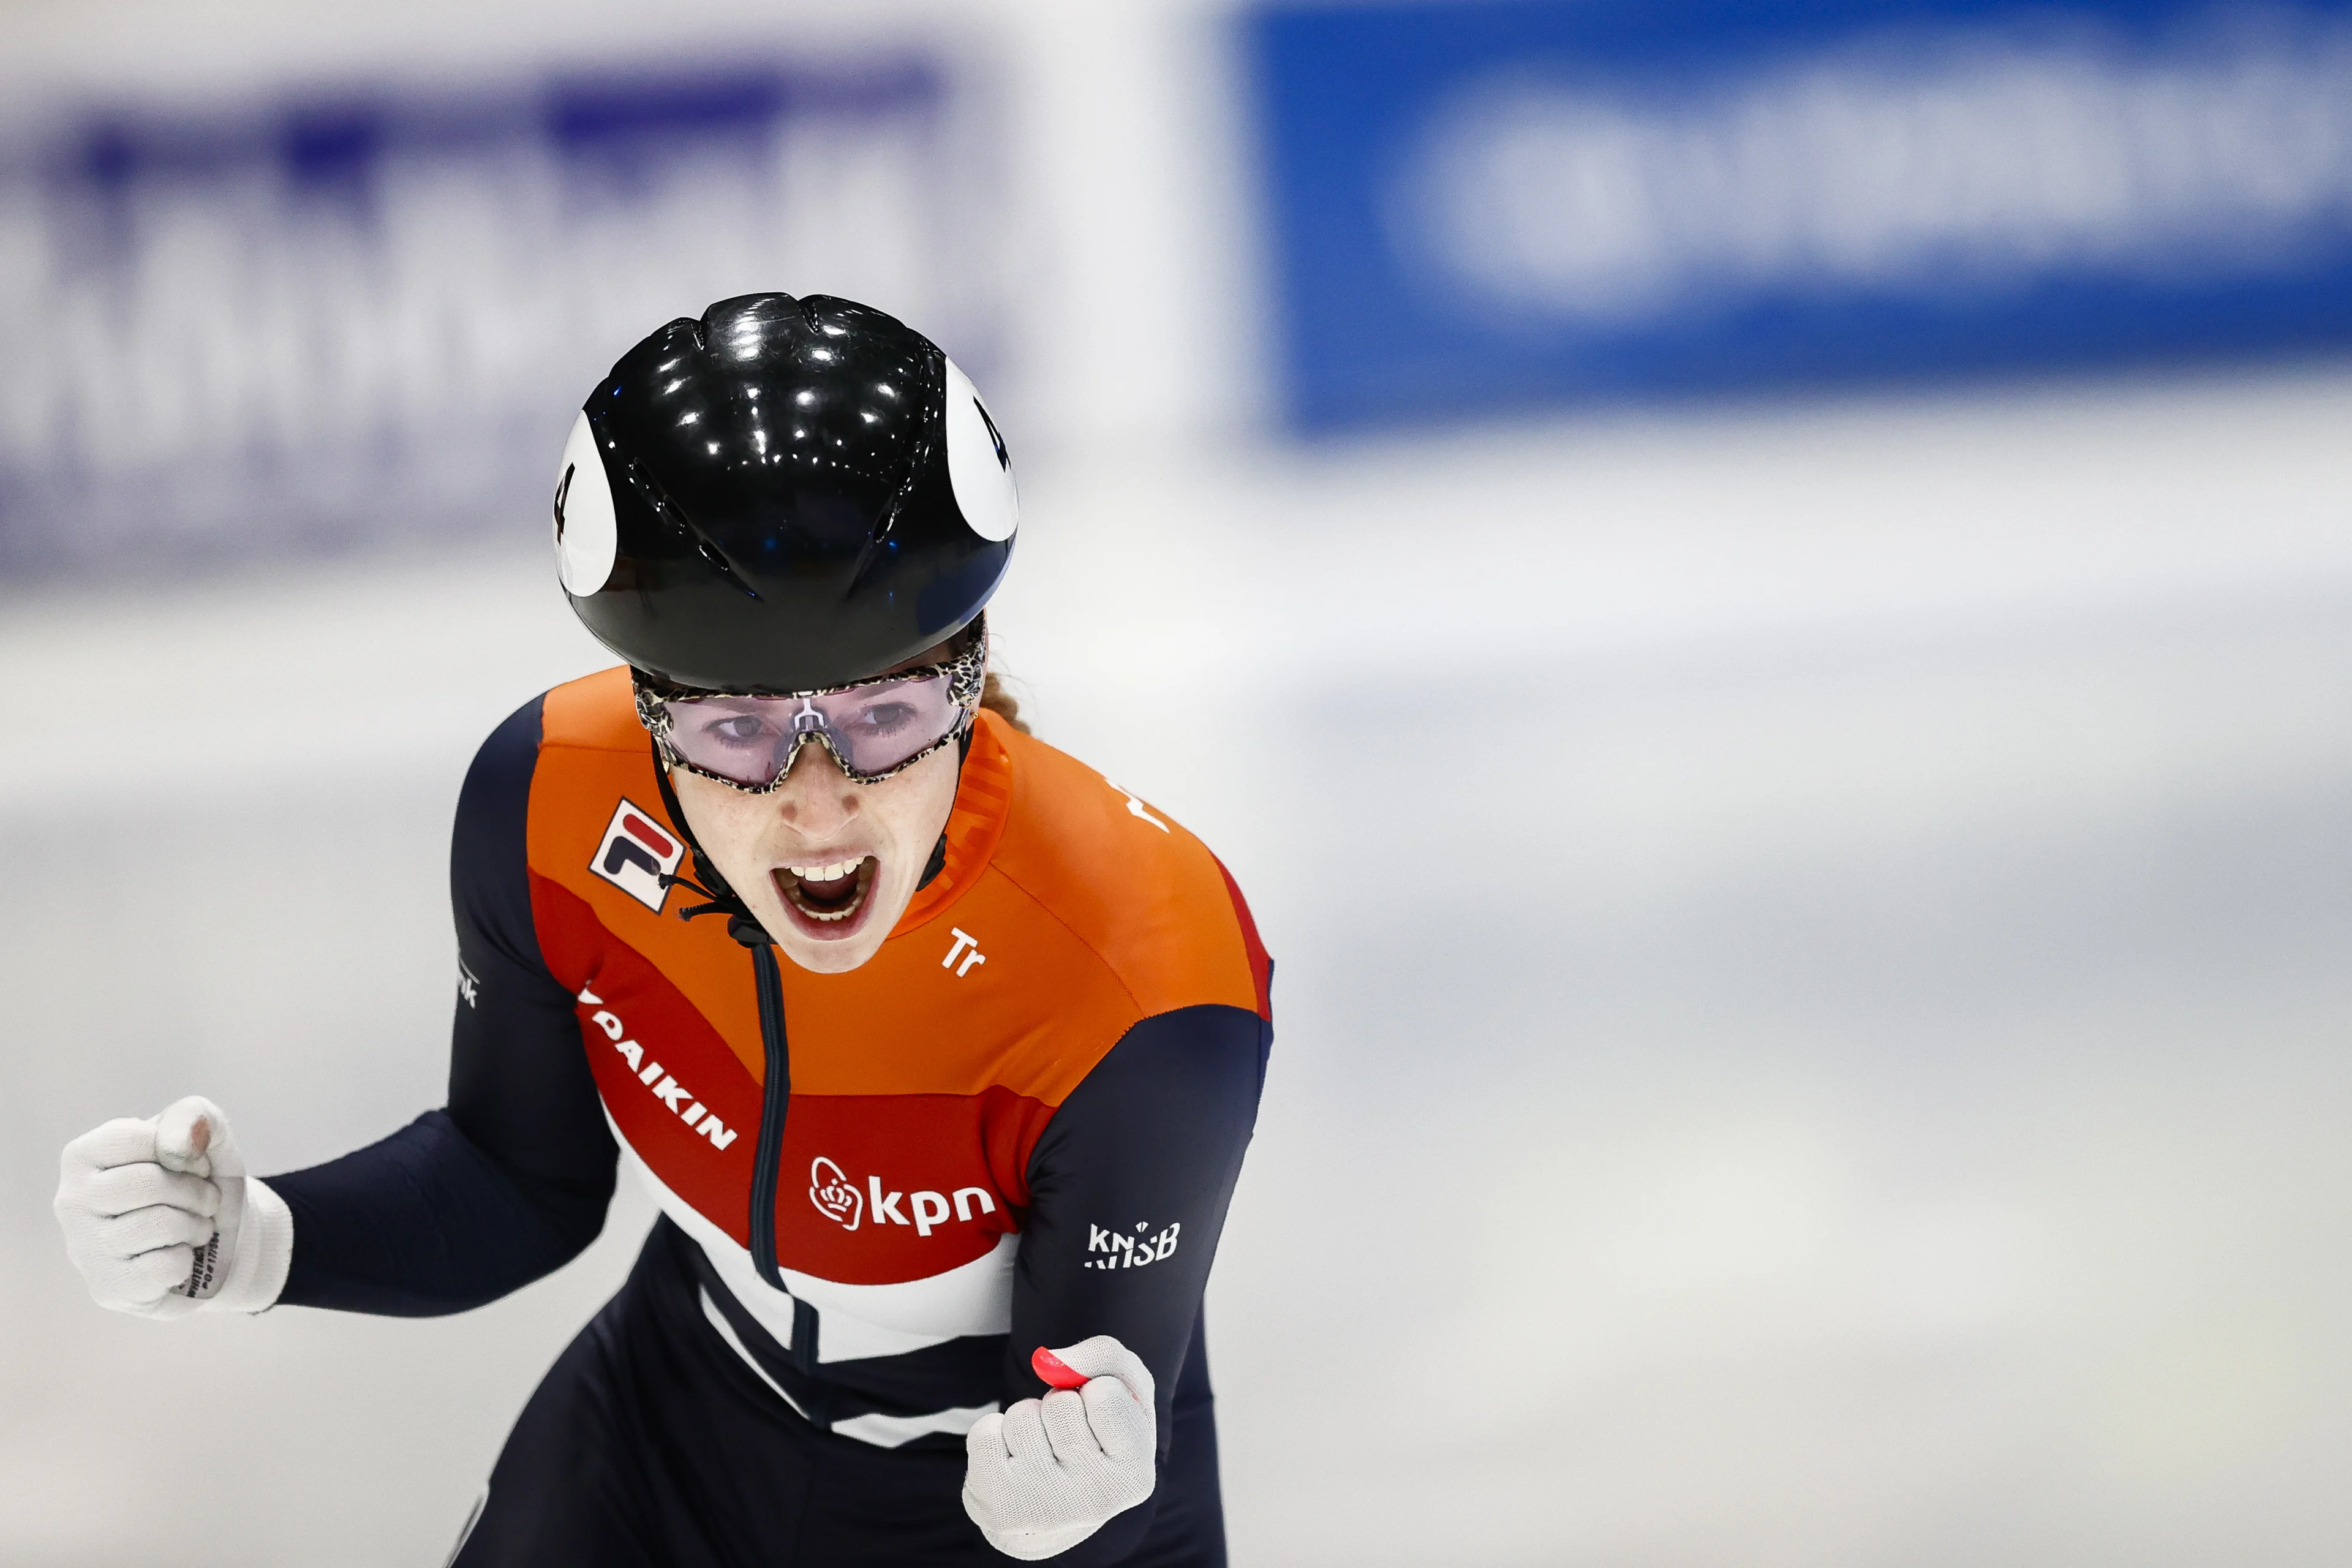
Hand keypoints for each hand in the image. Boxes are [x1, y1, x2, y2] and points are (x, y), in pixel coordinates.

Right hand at [54, 1096, 292, 1317]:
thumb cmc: (199, 1181)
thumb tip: (181, 1141)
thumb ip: (194, 1116)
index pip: (136, 1139)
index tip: (193, 1163)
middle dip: (195, 1191)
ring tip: (195, 1227)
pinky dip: (187, 1259)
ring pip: (158, 1225)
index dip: (184, 1150)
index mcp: (83, 1156)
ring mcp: (84, 1247)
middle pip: (146, 1184)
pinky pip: (162, 1267)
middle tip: (206, 1200)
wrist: (217, 1238)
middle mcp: (71, 1201)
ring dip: (197, 1225)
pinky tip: (177, 1256)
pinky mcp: (107, 1286)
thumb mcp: (206, 1137)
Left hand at [963, 1335, 1157, 1559]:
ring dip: (1026, 1418)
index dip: (1095, 1389)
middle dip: (1058, 1403)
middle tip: (1065, 1436)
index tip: (1097, 1417)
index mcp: (1135, 1477)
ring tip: (1039, 1448)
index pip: (1105, 1393)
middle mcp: (1093, 1501)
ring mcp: (1042, 1508)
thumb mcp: (1124, 1391)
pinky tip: (1011, 1461)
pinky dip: (994, 1433)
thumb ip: (1104, 1356)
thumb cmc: (1097, 1437)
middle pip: (1060, 1403)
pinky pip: (984, 1433)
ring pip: (1021, 1416)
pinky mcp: (997, 1507)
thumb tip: (1049, 1360)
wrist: (1055, 1508)